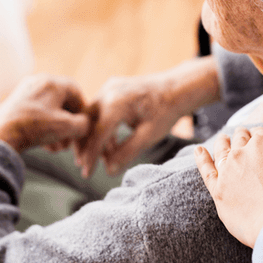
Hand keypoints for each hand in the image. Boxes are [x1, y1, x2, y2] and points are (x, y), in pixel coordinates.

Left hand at [0, 75, 90, 152]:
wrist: (1, 135)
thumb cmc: (36, 128)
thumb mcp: (67, 127)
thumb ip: (84, 124)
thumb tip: (85, 124)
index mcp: (52, 82)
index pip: (76, 92)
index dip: (82, 111)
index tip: (83, 126)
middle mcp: (38, 82)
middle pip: (61, 103)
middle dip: (68, 124)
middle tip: (70, 141)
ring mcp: (24, 92)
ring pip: (48, 111)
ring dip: (57, 129)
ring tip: (57, 148)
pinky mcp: (14, 104)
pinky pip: (36, 114)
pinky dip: (44, 127)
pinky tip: (45, 145)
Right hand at [75, 57, 219, 176]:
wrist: (178, 88)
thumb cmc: (166, 111)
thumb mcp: (149, 136)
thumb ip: (127, 153)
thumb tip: (109, 171)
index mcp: (116, 103)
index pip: (97, 135)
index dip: (91, 156)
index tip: (87, 174)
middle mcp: (108, 92)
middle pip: (86, 124)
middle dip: (84, 147)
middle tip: (84, 167)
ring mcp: (108, 88)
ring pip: (90, 117)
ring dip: (92, 137)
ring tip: (101, 158)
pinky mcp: (111, 89)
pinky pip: (99, 110)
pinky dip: (100, 126)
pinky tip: (109, 144)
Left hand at [194, 127, 262, 247]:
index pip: (260, 134)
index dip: (261, 137)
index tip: (261, 140)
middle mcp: (242, 152)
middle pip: (240, 138)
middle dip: (242, 137)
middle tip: (243, 138)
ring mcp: (228, 169)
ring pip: (222, 149)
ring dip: (223, 143)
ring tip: (223, 139)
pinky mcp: (217, 188)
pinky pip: (205, 169)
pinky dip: (201, 158)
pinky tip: (199, 151)